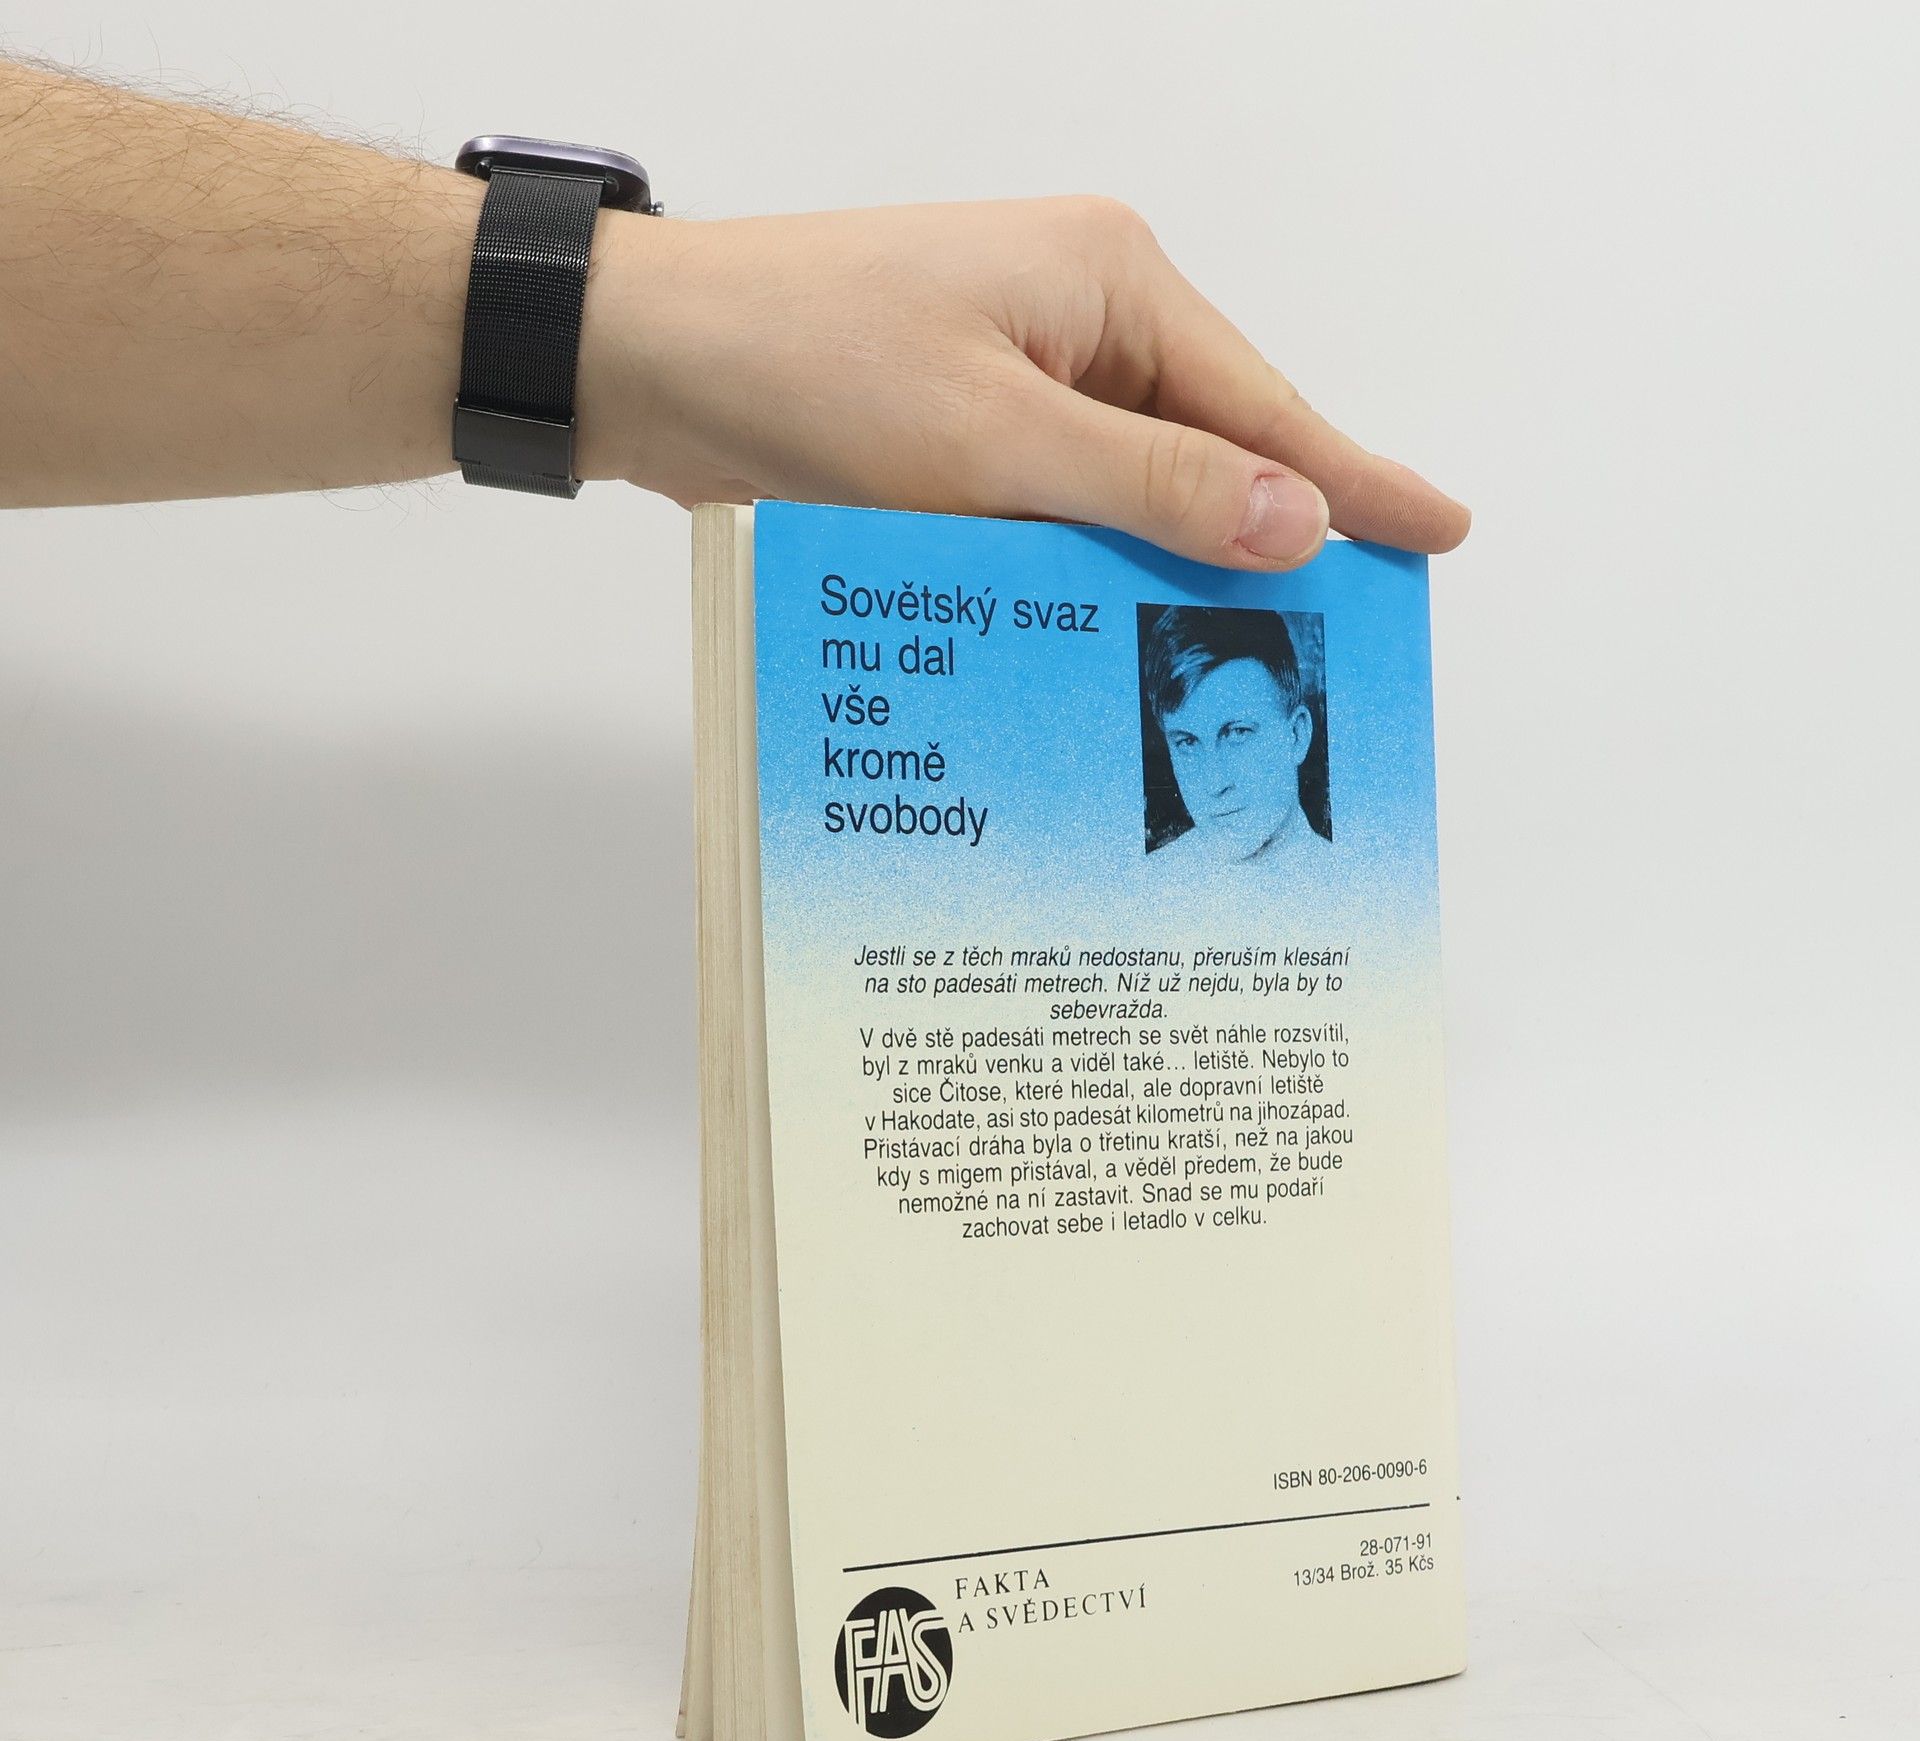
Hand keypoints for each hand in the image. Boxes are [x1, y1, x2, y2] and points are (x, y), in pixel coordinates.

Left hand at [579, 195, 1468, 569]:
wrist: (651, 360)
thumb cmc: (809, 366)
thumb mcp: (996, 443)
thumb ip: (1150, 488)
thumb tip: (1294, 520)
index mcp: (1111, 282)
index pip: (1261, 406)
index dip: (1352, 482)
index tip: (1438, 528)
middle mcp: (1079, 315)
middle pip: (1205, 447)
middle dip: (1259, 539)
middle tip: (1345, 631)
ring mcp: (1021, 369)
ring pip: (1130, 487)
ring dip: (1160, 565)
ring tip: (1237, 655)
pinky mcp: (965, 422)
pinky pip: (1061, 501)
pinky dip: (1086, 562)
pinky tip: (1111, 628)